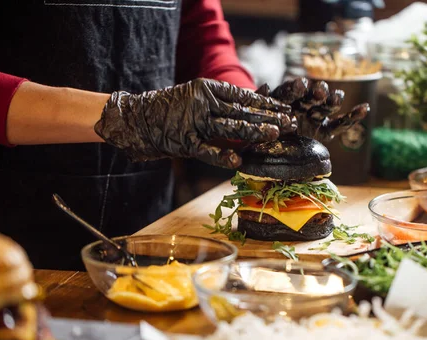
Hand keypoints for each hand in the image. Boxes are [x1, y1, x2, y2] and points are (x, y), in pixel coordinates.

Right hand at [94, 78, 295, 167]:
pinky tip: (237, 162)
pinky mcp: (184, 141)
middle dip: (267, 117)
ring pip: (228, 127)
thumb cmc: (174, 110)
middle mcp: (202, 102)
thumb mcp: (199, 97)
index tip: (285, 109)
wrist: (138, 118)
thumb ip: (224, 102)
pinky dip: (221, 156)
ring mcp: (193, 122)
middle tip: (289, 122)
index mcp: (208, 89)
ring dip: (252, 131)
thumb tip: (258, 103)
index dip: (265, 103)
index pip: (243, 96)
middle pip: (241, 111)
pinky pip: (206, 150)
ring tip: (273, 134)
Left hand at [255, 77, 369, 141]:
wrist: (269, 155)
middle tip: (319, 91)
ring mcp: (316, 117)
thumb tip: (264, 85)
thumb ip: (261, 102)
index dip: (295, 88)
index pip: (290, 92)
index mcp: (285, 100)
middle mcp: (302, 105)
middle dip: (316, 94)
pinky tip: (364, 108)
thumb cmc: (262, 134)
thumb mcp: (258, 118)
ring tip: (336, 98)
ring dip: (333, 100)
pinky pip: (340, 124)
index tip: (300, 84)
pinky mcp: (326, 130)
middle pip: (311, 97)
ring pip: (327, 107)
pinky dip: (352, 117)